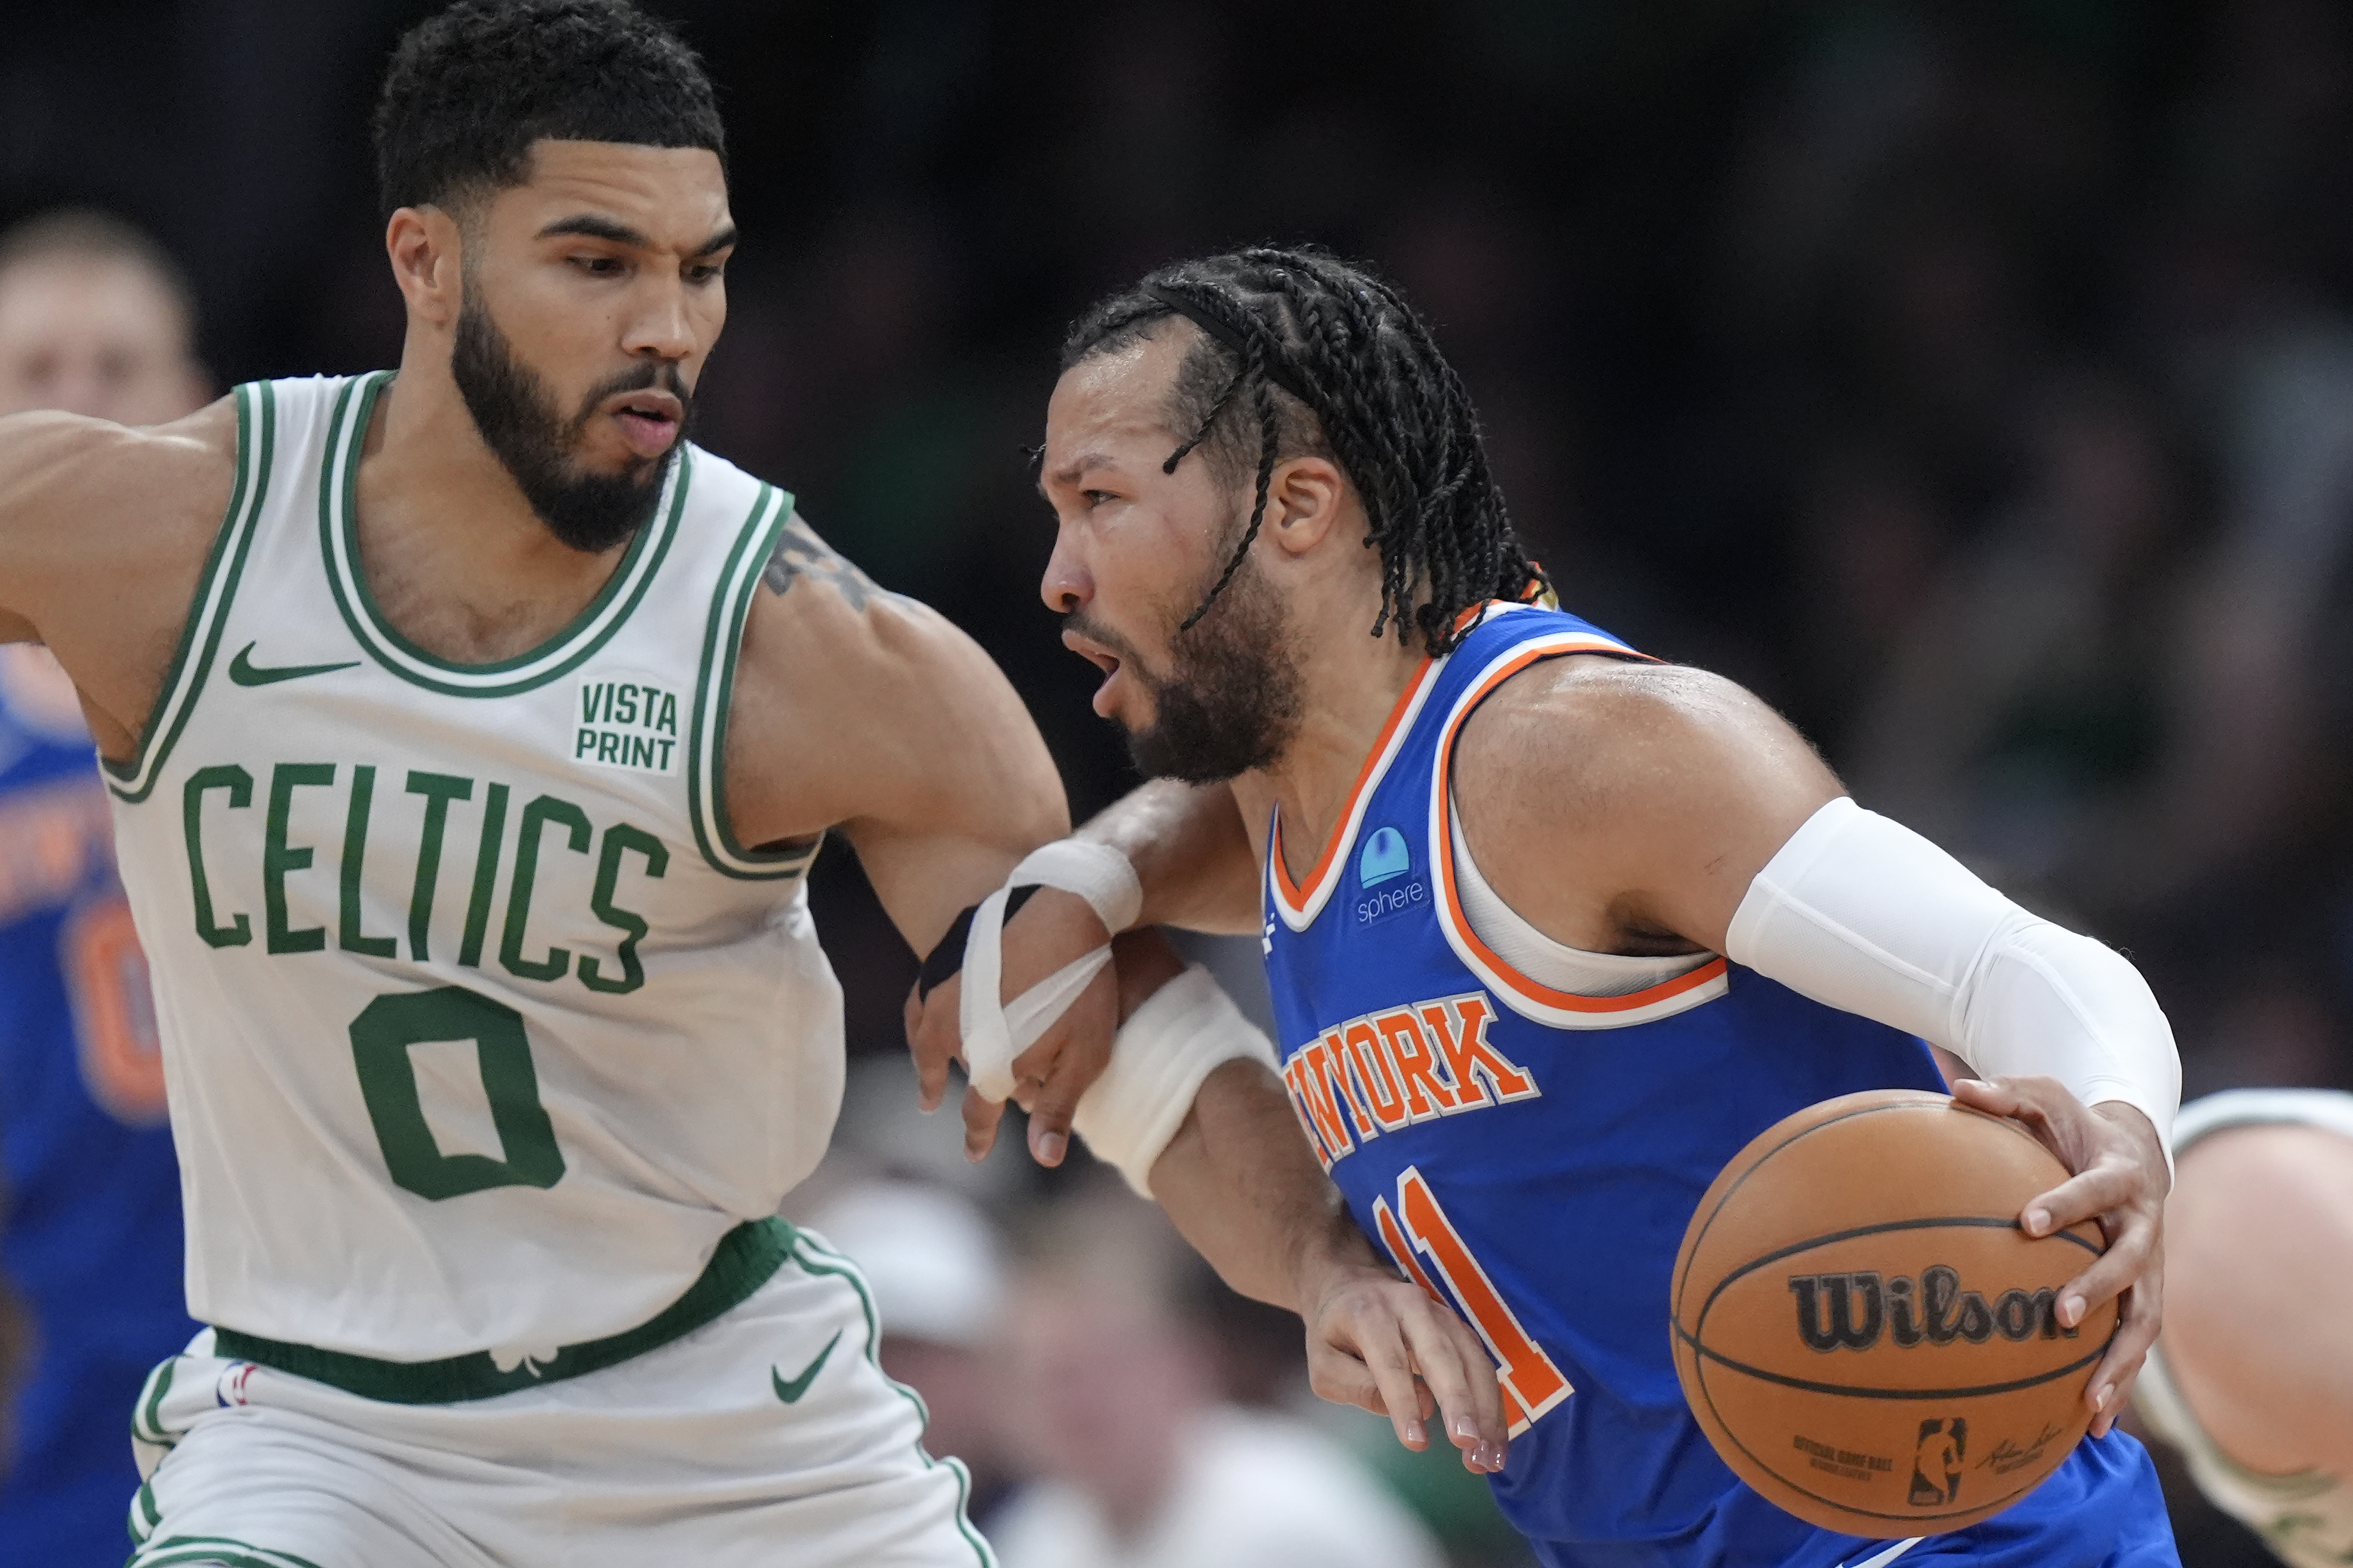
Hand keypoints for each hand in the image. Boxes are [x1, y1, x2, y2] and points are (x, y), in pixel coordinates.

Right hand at [902, 887, 1121, 1166]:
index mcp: (990, 1062)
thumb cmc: (1083, 986)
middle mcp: (955, 1031)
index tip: (974, 1154)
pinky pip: (920, 999)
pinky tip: (926, 1019)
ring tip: (923, 1079)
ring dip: (924, 1062)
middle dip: (956, 1091)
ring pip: (924, 1037)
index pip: (979, 1112)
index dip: (978, 1136)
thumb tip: (1045, 1161)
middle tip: (946, 1106)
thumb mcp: (1085, 1055)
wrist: (1065, 905)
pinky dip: (919, 1019)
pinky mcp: (943, 958)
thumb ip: (1058, 1109)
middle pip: (949, 1071)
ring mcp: (944, 991)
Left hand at [1297, 1237, 1512, 1473]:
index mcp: (1369, 1313)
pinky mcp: (1460, 1330)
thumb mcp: (1323, 1363)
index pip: (1390, 1360)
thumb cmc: (1335, 1335)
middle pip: (1440, 1354)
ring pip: (1472, 1361)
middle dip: (1458, 1401)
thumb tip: (1417, 1408)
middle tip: (1468, 1444)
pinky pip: (1483, 1368)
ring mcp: (1442, 1315)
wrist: (1352, 1287)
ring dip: (1485, 1411)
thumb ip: (1355, 1386)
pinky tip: (1496, 1444)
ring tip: (1488, 1458)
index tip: (1416, 1443)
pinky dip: (1493, 1407)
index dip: (1403, 1402)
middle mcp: (1411, 1306)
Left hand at [1949, 1075, 2167, 1436]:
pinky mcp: (2144, 1300)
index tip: (2024, 1221)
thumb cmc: (2075, 1127)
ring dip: (2119, 1361)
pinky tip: (2089, 1427)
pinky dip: (2117, 1383)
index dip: (2065, 1204)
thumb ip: (2004, 1094)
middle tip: (2056, 1314)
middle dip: (2097, 1288)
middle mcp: (2143, 1229)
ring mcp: (2150, 1271)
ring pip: (2143, 1321)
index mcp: (2120, 1179)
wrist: (2136, 1154)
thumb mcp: (2044, 1099)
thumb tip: (1955, 1087)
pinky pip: (2134, 1348)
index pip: (2095, 1190)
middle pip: (2129, 1263)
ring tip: (2088, 1402)